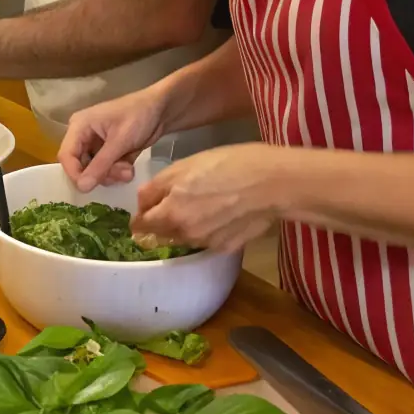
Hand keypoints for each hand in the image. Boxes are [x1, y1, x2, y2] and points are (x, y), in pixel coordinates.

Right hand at [59, 87, 169, 190]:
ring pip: (94, 171)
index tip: (88, 188)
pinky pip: (106, 170)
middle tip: (121, 173)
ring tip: (129, 169)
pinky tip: (130, 166)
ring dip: (112, 174)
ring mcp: (96, 145)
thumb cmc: (138, 117)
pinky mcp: (108, 152)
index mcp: (79, 126)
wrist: (162, 110)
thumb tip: (81, 188)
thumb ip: (100, 165)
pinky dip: (118, 172)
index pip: (66, 155)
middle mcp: (83, 136)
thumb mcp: (119, 141)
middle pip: (80, 166)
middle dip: (101, 173)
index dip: (74, 174)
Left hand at [133, 143, 292, 253]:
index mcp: (171, 215)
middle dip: (164, 219)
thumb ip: (156, 188)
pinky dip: (207, 229)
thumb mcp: (184, 167)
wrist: (272, 182)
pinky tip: (222, 211)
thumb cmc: (227, 165)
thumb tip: (141, 203)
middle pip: (162, 232)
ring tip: (204, 201)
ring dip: (185, 224)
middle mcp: (186, 236)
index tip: (147, 206)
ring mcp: (207, 244)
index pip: (142, 225)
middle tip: (178, 197)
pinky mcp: (227, 247)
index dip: (141, 214)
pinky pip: (206, 239)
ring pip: (185, 237)